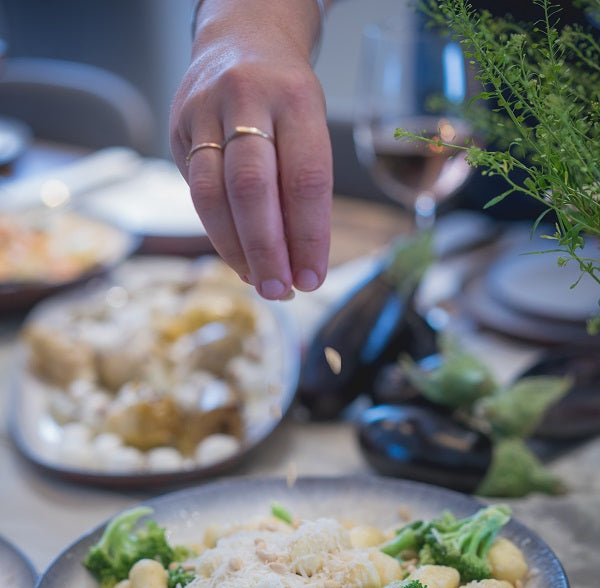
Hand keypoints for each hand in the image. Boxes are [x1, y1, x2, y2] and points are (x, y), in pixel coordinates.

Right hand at [170, 0, 332, 299]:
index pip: (304, 178)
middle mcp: (247, 98)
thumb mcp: (309, 126)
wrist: (241, 39)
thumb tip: (297, 263)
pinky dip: (218, 233)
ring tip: (259, 282)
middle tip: (281, 290)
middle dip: (268, 249)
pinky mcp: (180, 128)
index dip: (308, 236)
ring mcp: (205, 111)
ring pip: (214, 193)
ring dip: (237, 249)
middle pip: (253, 188)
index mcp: (295, 98)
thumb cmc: (285, 98)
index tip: (312, 278)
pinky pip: (196, 191)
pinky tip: (238, 258)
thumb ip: (302, 187)